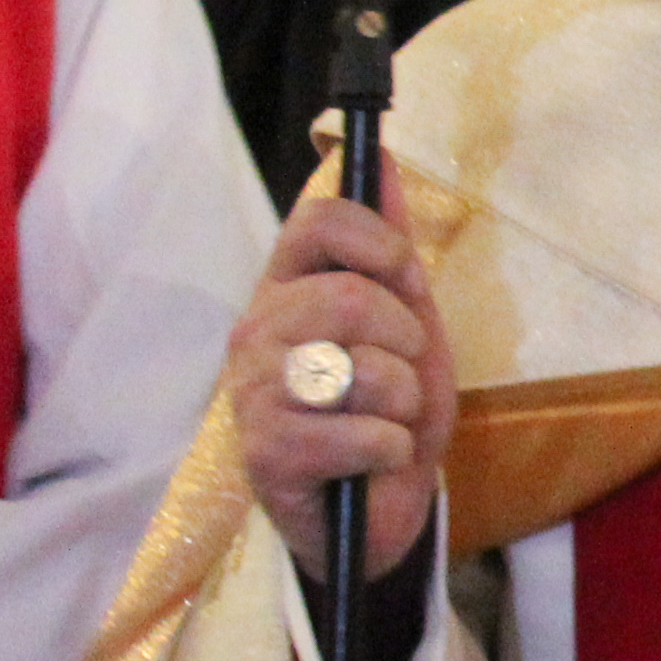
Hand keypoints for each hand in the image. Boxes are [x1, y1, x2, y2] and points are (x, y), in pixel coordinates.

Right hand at [233, 180, 454, 576]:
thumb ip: (388, 245)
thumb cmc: (388, 407)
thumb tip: (375, 154)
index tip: (404, 278)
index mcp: (288, 287)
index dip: (380, 243)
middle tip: (402, 372)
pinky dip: (392, 448)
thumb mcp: (407, 320)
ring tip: (387, 418)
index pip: (318, 220)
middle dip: (407, 340)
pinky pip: (360, 433)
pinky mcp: (266, 452)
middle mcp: (258, 330)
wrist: (376, 506)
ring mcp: (253, 392)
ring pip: (360, 368)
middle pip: (350, 296)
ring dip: (404, 400)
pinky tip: (374, 457)